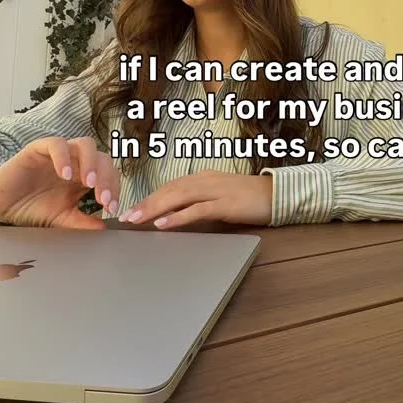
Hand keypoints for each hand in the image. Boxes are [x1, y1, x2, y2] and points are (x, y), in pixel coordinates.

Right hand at [0, 137, 120, 229]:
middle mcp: (75, 162)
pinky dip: (63, 157)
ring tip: (89, 184)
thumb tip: (104, 229)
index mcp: (84, 176)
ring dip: (91, 163)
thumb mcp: (62, 219)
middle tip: (104, 199)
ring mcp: (59, 154)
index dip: (114, 189)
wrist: (1, 204)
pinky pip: (56, 144)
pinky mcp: (39, 149)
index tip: (112, 208)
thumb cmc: (31, 208)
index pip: (109, 175)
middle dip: (107, 179)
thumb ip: (82, 222)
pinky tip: (64, 175)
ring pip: (85, 145)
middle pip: (103, 158)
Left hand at [118, 171, 272, 229]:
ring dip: (155, 208)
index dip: (150, 197)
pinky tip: (164, 224)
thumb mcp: (219, 197)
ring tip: (137, 219)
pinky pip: (198, 209)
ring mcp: (216, 191)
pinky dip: (178, 216)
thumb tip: (174, 215)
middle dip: (146, 203)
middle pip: (169, 190)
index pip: (170, 186)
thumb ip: (198, 203)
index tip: (132, 209)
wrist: (277, 194)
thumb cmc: (249, 198)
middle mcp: (206, 180)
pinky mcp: (226, 204)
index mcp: (203, 178)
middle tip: (125, 216)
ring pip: (178, 196)